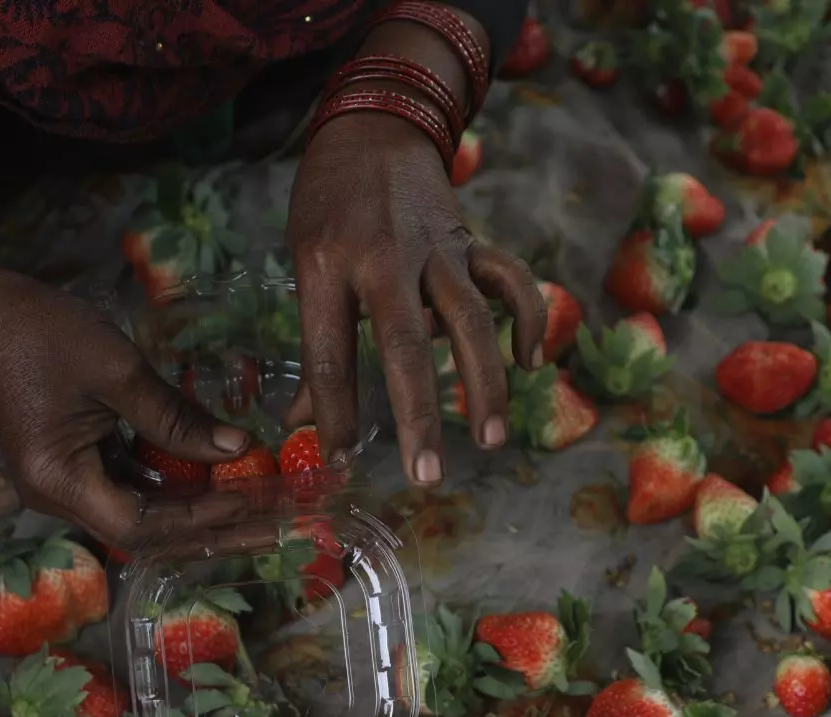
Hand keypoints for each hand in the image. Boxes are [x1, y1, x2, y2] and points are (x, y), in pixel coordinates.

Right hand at [0, 244, 271, 552]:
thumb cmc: (43, 336)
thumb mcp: (117, 371)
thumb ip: (175, 416)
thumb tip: (237, 449)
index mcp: (59, 481)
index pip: (140, 525)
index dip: (197, 520)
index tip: (247, 503)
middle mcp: (58, 496)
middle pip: (143, 531)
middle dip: (207, 529)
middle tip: (267, 528)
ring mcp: (65, 482)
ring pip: (140, 511)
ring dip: (195, 509)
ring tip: (252, 506)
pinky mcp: (74, 462)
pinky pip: (130, 484)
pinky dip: (173, 483)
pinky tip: (216, 477)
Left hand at [286, 112, 545, 486]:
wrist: (374, 127)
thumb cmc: (327, 206)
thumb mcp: (302, 263)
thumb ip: (315, 345)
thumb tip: (300, 424)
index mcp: (324, 267)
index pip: (329, 353)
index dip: (334, 412)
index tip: (340, 460)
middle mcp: (381, 260)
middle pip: (402, 346)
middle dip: (416, 415)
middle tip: (426, 476)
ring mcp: (434, 249)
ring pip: (469, 319)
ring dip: (484, 382)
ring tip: (491, 439)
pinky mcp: (470, 242)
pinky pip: (510, 281)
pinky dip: (527, 319)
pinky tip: (529, 361)